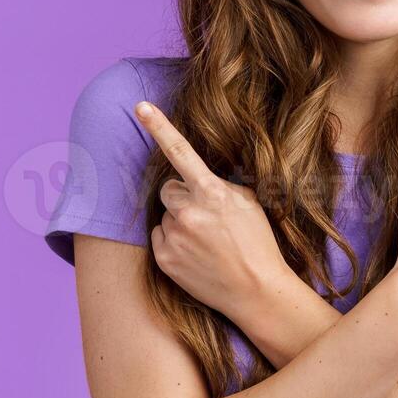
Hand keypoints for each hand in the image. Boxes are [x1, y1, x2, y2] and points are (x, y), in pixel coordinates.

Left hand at [136, 101, 294, 321]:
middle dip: (181, 196)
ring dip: (180, 221)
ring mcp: (174, 237)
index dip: (159, 126)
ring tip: (205, 241)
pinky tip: (195, 254)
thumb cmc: (257, 243)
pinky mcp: (164, 259)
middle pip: (168, 189)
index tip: (140, 106)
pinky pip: (160, 237)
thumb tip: (200, 175)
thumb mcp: (248, 202)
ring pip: (166, 215)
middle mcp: (188, 213)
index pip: (180, 152)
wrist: (255, 290)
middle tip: (205, 215)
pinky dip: (173, 242)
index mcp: (212, 193)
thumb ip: (220, 184)